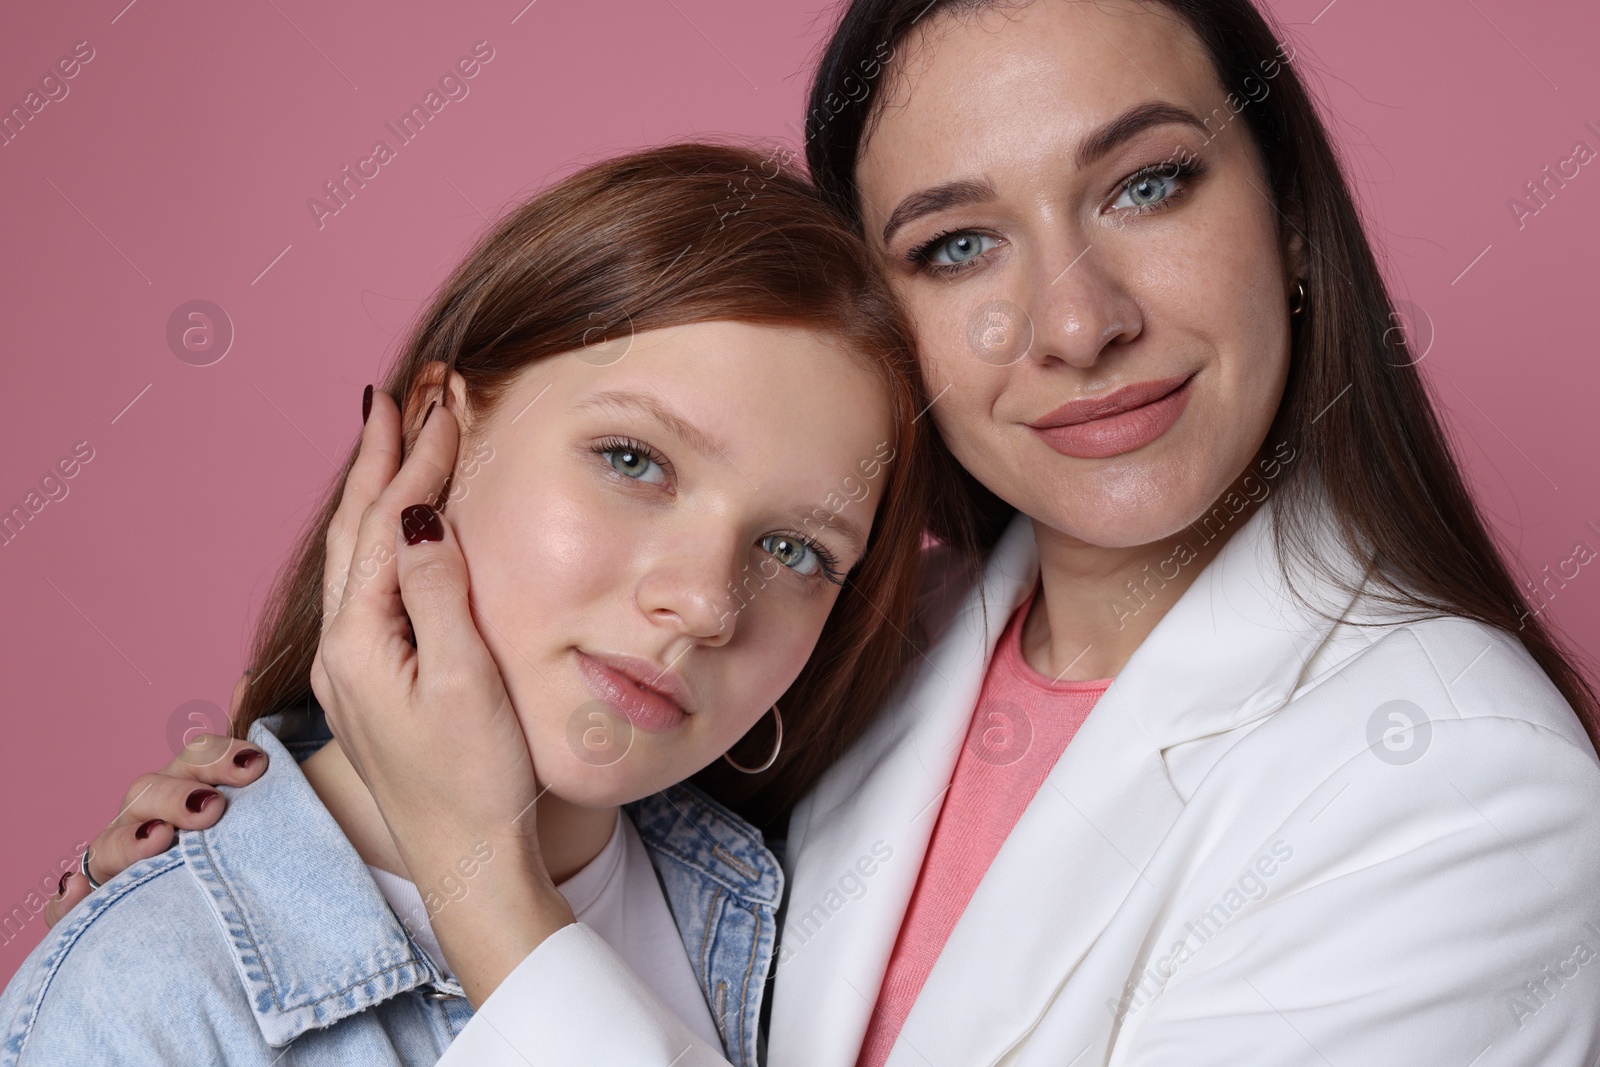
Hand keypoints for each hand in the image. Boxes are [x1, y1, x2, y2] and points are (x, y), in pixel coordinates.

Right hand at [45, 672, 268, 927]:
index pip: (194, 759)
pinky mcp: (100, 903)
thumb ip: (245, 751)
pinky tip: (76, 894)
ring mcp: (118, 860)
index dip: (220, 757)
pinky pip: (69, 905)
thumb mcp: (246, 796)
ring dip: (129, 842)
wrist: (215, 902)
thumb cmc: (230, 842)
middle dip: (177, 797)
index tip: (255, 764)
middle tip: (213, 809)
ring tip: (158, 839)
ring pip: (110, 844)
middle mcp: (144, 818)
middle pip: (148, 793)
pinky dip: (67, 901)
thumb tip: (246, 682)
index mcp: (184, 789)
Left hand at [311, 384, 574, 1004]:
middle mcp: (342, 648)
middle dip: (383, 455)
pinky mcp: (372, 682)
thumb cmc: (478, 780)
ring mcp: (352, 666)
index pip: (389, 523)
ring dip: (377, 490)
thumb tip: (421, 512)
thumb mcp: (467, 682)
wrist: (467, 862)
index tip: (446, 399)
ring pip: (357, 554)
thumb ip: (439, 593)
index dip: (418, 458)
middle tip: (407, 391)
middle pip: (357, 528)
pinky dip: (384, 535)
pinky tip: (399, 525)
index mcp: (360, 641)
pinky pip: (369, 584)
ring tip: (394, 434)